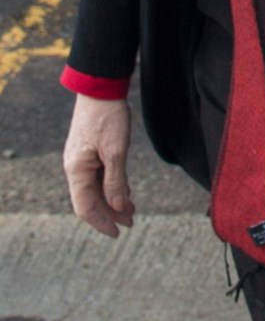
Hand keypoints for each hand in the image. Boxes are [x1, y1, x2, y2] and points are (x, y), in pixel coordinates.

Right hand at [63, 95, 134, 236]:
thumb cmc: (107, 116)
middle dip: (110, 213)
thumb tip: (118, 207)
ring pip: (95, 188)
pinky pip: (98, 175)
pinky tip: (125, 190)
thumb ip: (116, 181)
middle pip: (90, 200)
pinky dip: (111, 185)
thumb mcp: (116, 150)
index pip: (86, 207)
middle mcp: (75, 167)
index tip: (117, 233)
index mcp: (77, 170)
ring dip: (112, 200)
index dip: (101, 222)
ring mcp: (81, 159)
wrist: (100, 87)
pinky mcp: (89, 150)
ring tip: (131, 210)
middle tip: (131, 223)